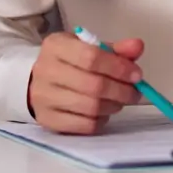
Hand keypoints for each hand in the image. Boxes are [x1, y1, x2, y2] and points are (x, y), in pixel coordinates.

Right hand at [27, 32, 144, 134]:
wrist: (35, 80)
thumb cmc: (68, 61)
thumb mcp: (88, 47)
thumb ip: (114, 48)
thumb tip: (137, 47)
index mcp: (56, 46)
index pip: (91, 57)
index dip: (118, 68)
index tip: (137, 75)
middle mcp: (46, 71)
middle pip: (93, 85)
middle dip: (121, 90)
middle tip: (135, 92)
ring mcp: (43, 98)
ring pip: (90, 107)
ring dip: (113, 105)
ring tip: (121, 101)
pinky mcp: (46, 120)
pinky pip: (83, 125)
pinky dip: (101, 120)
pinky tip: (104, 113)